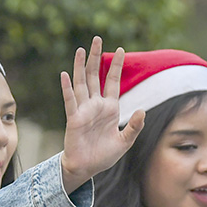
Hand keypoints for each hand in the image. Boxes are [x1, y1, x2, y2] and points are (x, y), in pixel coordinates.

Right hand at [59, 36, 144, 192]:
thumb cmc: (104, 155)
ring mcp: (83, 110)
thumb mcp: (125, 141)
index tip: (119, 49)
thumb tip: (142, 110)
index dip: (115, 66)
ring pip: (81, 83)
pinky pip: (70, 100)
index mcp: (109, 108)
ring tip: (80, 49)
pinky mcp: (73, 118)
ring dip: (80, 66)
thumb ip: (134, 126)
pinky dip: (67, 88)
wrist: (87, 168)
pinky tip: (64, 74)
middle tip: (96, 39)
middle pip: (94, 76)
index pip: (112, 81)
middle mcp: (95, 105)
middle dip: (96, 57)